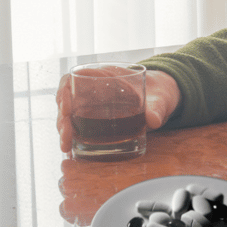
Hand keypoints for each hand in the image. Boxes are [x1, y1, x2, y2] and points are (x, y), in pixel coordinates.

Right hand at [56, 69, 180, 152]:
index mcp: (106, 76)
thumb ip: (157, 107)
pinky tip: (71, 150)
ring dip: (65, 130)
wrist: (164, 99)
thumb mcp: (161, 98)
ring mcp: (93, 106)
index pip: (74, 78)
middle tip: (66, 136)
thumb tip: (154, 120)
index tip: (66, 107)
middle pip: (67, 101)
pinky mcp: (97, 120)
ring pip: (69, 115)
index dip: (64, 91)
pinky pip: (79, 126)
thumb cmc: (160, 92)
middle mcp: (94, 90)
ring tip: (66, 146)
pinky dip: (73, 137)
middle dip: (62, 119)